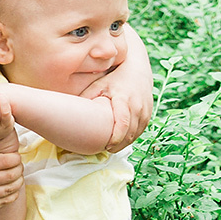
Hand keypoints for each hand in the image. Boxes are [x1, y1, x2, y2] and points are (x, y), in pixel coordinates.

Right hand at [0, 137, 23, 213]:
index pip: (9, 161)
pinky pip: (6, 201)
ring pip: (12, 189)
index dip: (16, 157)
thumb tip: (0, 130)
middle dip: (19, 168)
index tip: (15, 156)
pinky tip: (10, 186)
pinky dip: (12, 193)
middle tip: (17, 165)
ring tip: (16, 175)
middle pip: (13, 175)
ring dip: (18, 181)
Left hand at [81, 35, 154, 151]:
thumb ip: (87, 98)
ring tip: (111, 148)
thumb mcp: (98, 85)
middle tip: (105, 150)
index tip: (106, 146)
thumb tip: (71, 114)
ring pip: (136, 133)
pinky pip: (141, 130)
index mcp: (124, 99)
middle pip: (130, 133)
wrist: (137, 69)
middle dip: (119, 145)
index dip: (116, 138)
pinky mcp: (149, 113)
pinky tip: (122, 141)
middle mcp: (138, 106)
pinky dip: (132, 137)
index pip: (122, 123)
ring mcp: (146, 110)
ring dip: (125, 143)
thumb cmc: (113, 78)